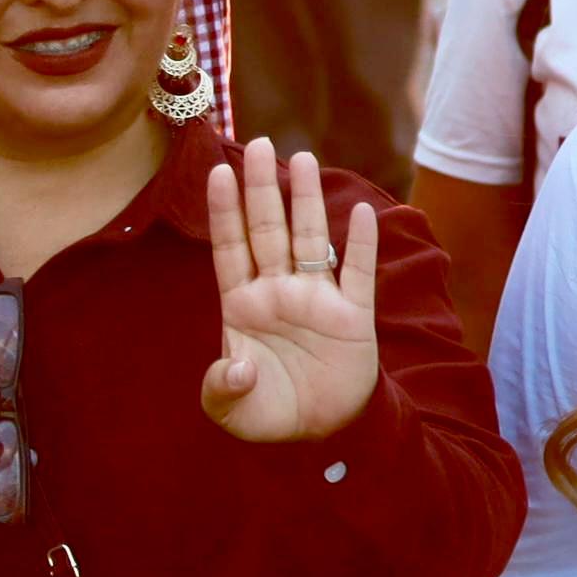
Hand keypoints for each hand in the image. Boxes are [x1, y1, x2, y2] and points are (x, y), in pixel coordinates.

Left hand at [201, 137, 383, 442]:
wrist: (324, 432)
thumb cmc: (271, 413)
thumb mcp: (232, 410)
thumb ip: (221, 388)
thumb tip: (234, 365)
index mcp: (243, 307)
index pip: (231, 248)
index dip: (225, 211)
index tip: (217, 171)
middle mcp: (279, 293)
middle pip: (269, 229)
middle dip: (262, 187)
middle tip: (258, 143)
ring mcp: (317, 300)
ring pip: (310, 239)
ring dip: (307, 200)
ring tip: (303, 159)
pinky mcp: (354, 316)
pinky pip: (357, 273)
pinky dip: (359, 244)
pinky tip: (360, 214)